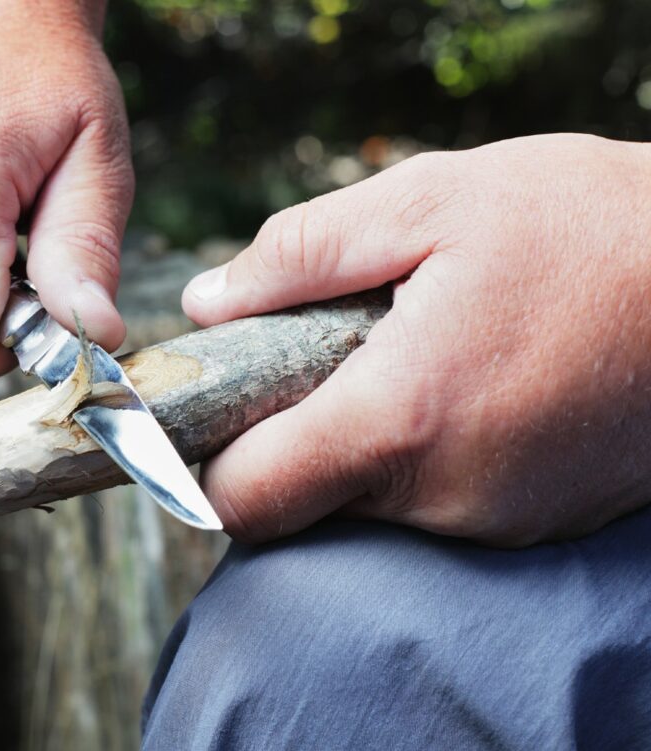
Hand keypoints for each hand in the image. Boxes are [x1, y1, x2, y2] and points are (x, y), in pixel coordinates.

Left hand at [183, 134, 650, 545]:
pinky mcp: (531, 520)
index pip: (247, 498)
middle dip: (280, 439)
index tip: (210, 409)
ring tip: (400, 355)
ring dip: (353, 441)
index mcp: (400, 420)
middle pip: (299, 503)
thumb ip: (298, 254)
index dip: (207, 459)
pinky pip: (430, 503)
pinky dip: (414, 454)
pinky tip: (455, 383)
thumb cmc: (589, 227)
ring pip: (364, 503)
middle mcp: (444, 495)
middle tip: (311, 356)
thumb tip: (207, 303)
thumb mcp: (430, 200)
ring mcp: (493, 520)